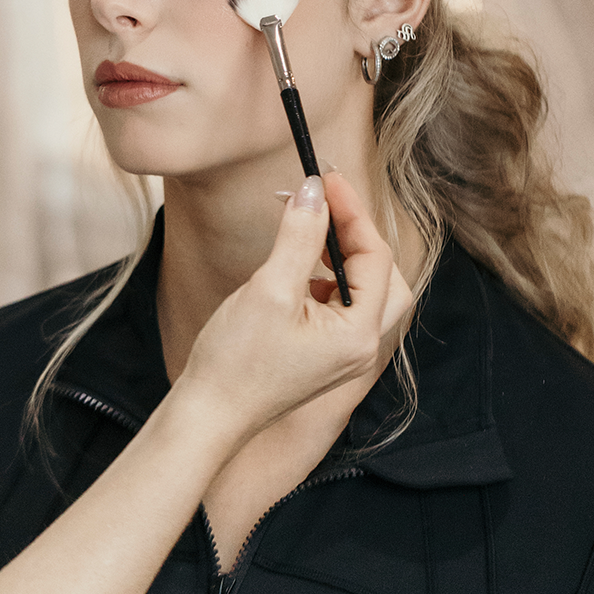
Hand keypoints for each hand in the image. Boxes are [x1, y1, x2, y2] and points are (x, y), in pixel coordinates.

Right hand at [178, 173, 411, 445]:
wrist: (209, 415)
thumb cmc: (235, 362)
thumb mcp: (269, 288)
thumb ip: (299, 235)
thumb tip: (313, 190)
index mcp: (359, 334)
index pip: (375, 256)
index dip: (352, 212)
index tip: (324, 178)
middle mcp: (361, 348)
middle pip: (385, 276)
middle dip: (358, 236)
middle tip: (326, 203)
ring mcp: (343, 355)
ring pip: (364, 291)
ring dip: (342, 256)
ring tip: (308, 231)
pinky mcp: (322, 355)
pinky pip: (339, 306)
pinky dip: (326, 278)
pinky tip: (297, 269)